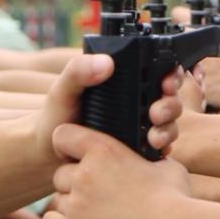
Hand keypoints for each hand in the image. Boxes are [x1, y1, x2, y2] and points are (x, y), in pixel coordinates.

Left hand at [36, 54, 183, 165]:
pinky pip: (161, 148)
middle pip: (169, 99)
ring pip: (168, 124)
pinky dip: (163, 149)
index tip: (166, 83)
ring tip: (154, 138)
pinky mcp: (139, 152)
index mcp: (123, 84)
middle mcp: (136, 104)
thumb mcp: (63, 90)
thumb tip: (106, 63)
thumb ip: (78, 71)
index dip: (170, 75)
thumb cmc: (54, 118)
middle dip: (170, 105)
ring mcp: (140, 128)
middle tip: (156, 113)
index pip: (157, 72)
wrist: (48, 155)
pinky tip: (155, 152)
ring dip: (168, 129)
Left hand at [45, 128, 191, 218]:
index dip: (66, 147)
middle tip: (97, 197)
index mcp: (103, 150)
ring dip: (72, 208)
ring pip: (58, 201)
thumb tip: (146, 162)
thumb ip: (144, 160)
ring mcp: (76, 204)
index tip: (73, 157)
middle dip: (74, 184)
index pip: (63, 136)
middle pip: (60, 175)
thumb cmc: (175, 200)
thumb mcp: (164, 166)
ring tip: (99, 218)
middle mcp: (83, 174)